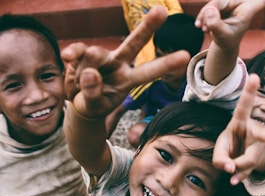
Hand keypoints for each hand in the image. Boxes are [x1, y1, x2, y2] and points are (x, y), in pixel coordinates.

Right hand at [61, 5, 189, 117]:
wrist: (78, 101)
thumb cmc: (93, 104)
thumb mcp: (95, 106)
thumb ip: (93, 93)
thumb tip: (90, 71)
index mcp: (129, 80)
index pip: (149, 71)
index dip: (166, 64)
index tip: (186, 55)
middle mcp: (119, 64)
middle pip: (134, 43)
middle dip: (147, 28)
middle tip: (161, 11)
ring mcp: (103, 57)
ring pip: (97, 53)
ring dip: (88, 65)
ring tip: (82, 79)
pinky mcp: (84, 54)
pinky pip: (79, 50)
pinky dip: (73, 53)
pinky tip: (68, 57)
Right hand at [195, 0, 264, 48]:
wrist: (225, 43)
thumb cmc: (228, 41)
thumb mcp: (223, 36)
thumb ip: (216, 25)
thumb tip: (209, 10)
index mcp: (248, 9)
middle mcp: (241, 2)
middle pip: (221, 1)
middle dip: (209, 12)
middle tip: (202, 27)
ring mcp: (230, 2)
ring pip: (213, 2)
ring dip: (204, 15)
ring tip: (203, 29)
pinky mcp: (221, 4)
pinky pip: (209, 6)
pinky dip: (203, 15)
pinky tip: (201, 25)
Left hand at [213, 74, 264, 184]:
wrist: (239, 157)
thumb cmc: (229, 146)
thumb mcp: (219, 149)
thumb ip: (219, 158)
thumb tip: (230, 170)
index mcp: (239, 122)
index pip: (244, 106)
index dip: (249, 92)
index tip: (255, 77)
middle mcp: (253, 131)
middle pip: (263, 134)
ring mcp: (259, 146)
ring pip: (251, 158)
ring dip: (237, 167)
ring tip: (229, 170)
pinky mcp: (259, 160)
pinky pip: (250, 170)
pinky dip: (240, 176)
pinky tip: (234, 180)